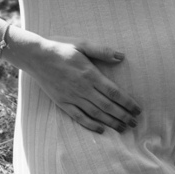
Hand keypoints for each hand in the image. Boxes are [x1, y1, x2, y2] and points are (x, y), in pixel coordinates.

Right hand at [15, 35, 141, 134]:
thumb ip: (102, 51)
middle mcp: (83, 88)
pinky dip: (91, 125)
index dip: (127, 102)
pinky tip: (101, 130)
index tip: (138, 110)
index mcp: (90, 74)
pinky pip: (79, 117)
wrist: (36, 56)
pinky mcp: (63, 103)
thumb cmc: (60, 47)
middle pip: (107, 106)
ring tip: (123, 128)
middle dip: (123, 116)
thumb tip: (121, 56)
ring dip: (111, 122)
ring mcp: (72, 97)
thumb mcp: (82, 44)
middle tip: (135, 123)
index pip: (113, 92)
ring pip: (96, 114)